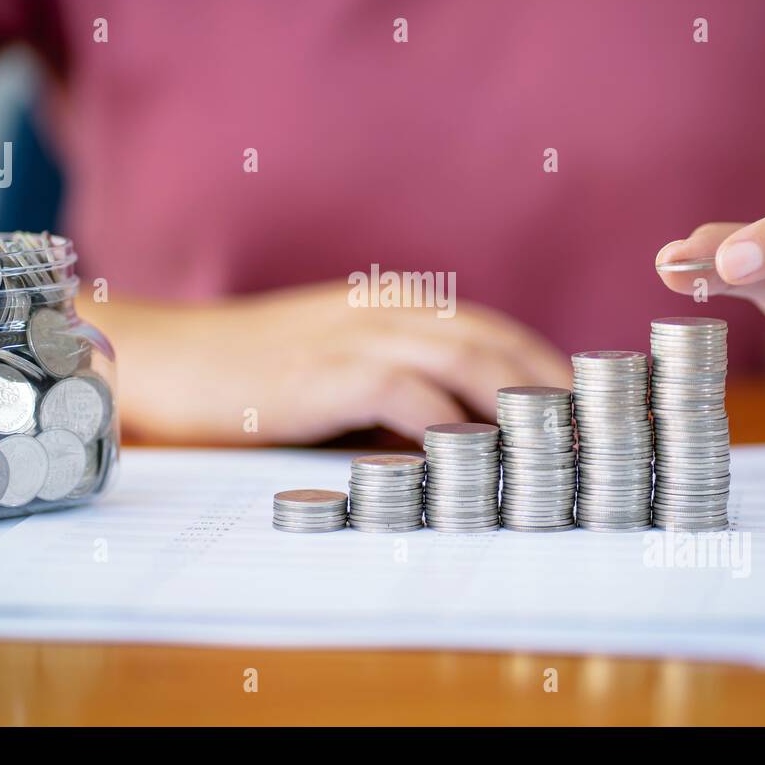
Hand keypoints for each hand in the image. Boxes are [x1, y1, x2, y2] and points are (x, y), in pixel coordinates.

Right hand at [82, 281, 571, 444]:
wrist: (161, 360)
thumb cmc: (248, 377)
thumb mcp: (333, 373)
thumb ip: (395, 393)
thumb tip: (459, 442)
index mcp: (394, 306)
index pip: (494, 332)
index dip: (548, 369)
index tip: (590, 413)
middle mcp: (387, 310)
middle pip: (498, 342)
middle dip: (557, 388)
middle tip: (603, 436)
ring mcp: (356, 335)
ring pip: (469, 360)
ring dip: (524, 405)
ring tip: (567, 449)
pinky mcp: (325, 372)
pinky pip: (407, 393)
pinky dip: (451, 425)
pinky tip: (480, 458)